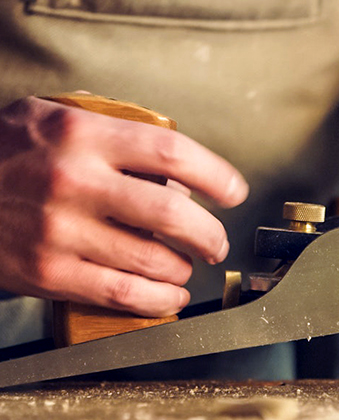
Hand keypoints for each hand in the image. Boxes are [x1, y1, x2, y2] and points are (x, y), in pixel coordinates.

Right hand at [0, 96, 247, 315]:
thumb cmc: (4, 154)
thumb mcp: (51, 120)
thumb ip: (111, 134)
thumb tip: (175, 166)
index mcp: (82, 134)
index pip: (173, 153)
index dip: (217, 175)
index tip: (234, 192)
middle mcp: (74, 179)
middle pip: (173, 212)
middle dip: (210, 233)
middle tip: (217, 241)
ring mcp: (60, 229)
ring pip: (153, 258)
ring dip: (185, 268)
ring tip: (188, 266)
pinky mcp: (47, 271)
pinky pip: (122, 292)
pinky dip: (159, 299)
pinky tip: (170, 296)